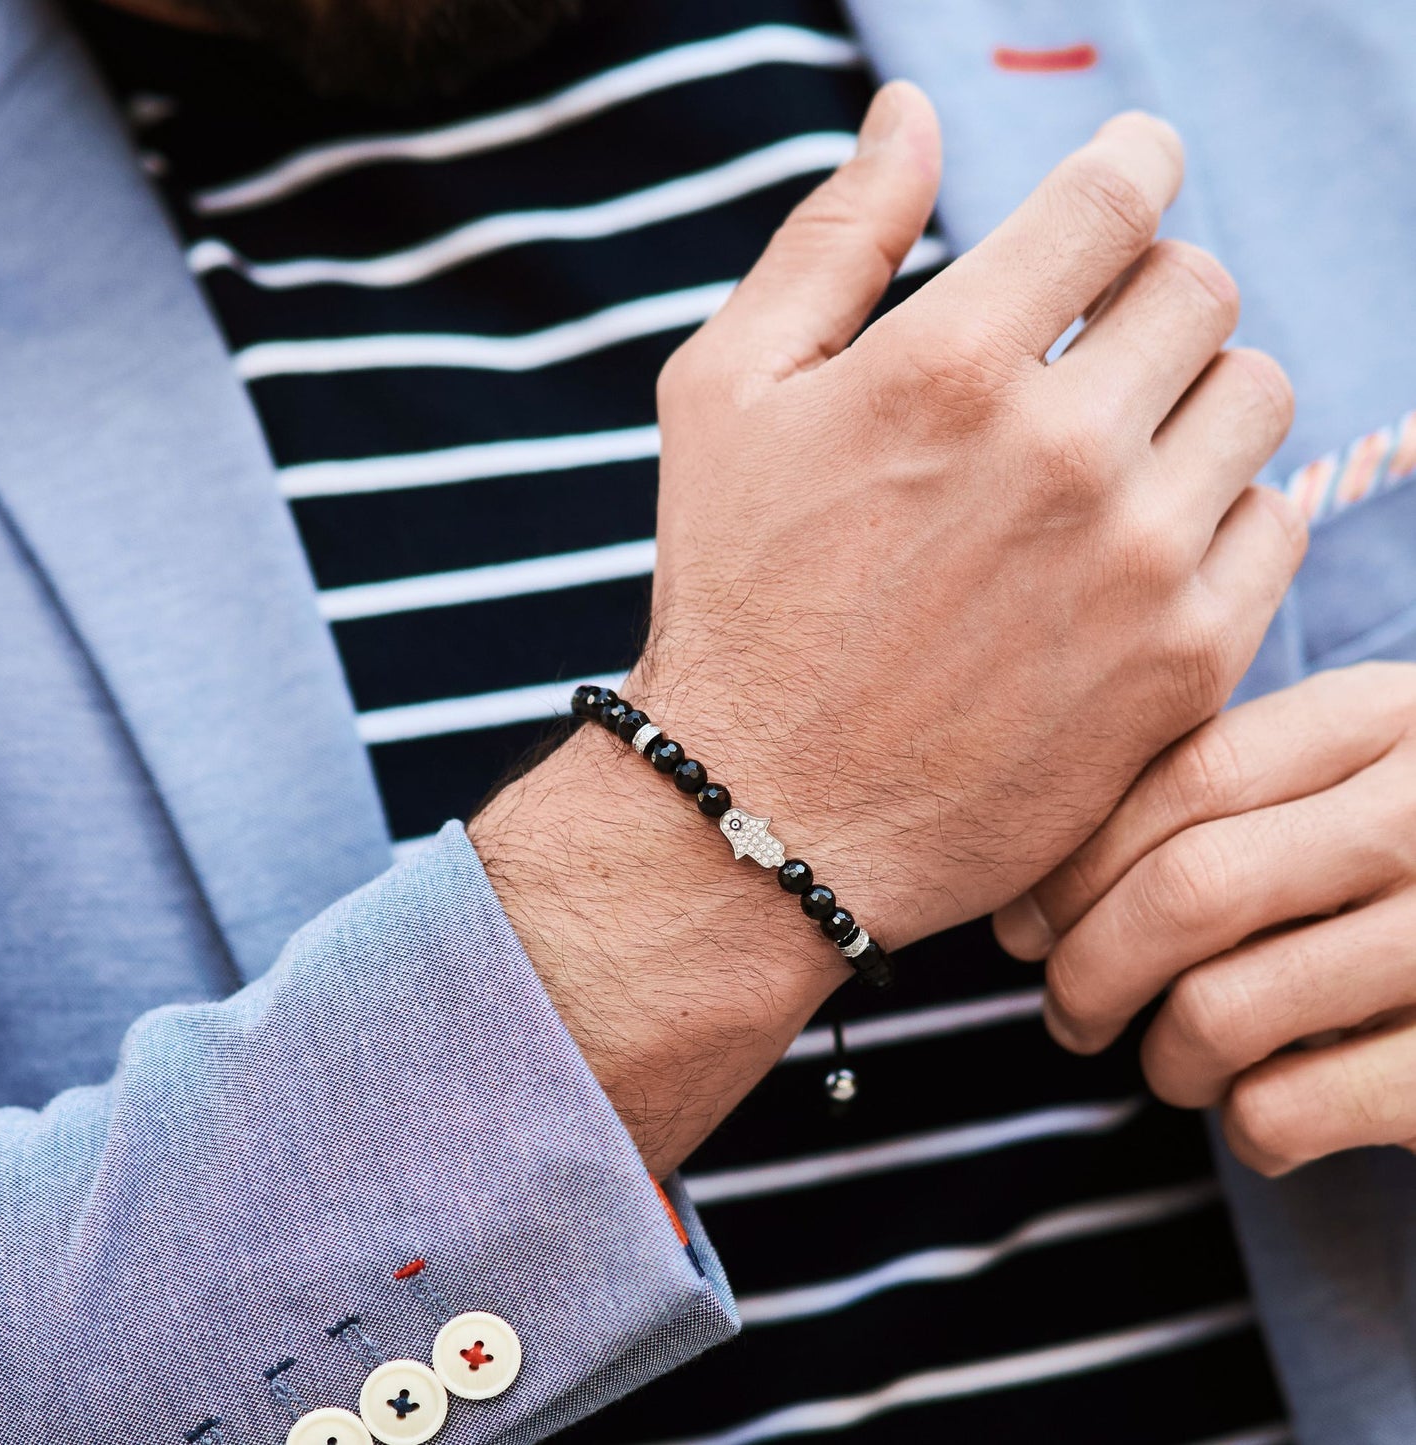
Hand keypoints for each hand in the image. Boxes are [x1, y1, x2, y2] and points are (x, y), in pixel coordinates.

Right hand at [472, 83, 1305, 1173]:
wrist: (765, 813)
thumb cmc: (734, 599)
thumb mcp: (725, 398)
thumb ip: (829, 244)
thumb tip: (908, 116)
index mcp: (948, 364)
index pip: (1117, 195)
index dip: (1129, 169)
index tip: (1123, 186)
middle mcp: (1063, 451)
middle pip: (1201, 288)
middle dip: (1150, 293)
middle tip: (1096, 342)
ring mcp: (1137, 564)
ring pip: (1258, 397)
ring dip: (1196, 397)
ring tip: (1120, 447)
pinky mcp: (1183, 665)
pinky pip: (1275, 524)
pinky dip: (1222, 513)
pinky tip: (1143, 546)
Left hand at [995, 663, 1415, 1177]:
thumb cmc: (1407, 872)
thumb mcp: (1342, 782)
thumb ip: (1224, 794)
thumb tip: (1031, 887)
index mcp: (1386, 717)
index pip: (1186, 774)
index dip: (1076, 863)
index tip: (1022, 925)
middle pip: (1191, 887)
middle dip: (1088, 968)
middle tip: (1068, 1013)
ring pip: (1222, 1007)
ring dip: (1164, 1059)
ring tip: (1174, 1065)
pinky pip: (1291, 1109)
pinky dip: (1245, 1128)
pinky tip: (1259, 1116)